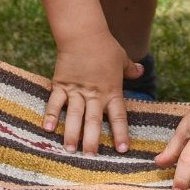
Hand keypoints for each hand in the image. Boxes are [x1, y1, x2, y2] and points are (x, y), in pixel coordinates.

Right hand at [42, 33, 142, 154]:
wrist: (83, 33)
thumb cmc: (105, 46)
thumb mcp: (122, 58)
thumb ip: (130, 69)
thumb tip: (141, 70)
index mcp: (111, 90)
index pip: (118, 116)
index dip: (120, 133)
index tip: (122, 149)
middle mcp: (94, 94)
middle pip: (93, 120)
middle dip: (92, 140)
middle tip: (90, 157)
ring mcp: (76, 90)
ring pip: (74, 115)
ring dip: (71, 133)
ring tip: (70, 150)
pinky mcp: (61, 84)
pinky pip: (55, 102)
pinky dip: (51, 115)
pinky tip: (48, 129)